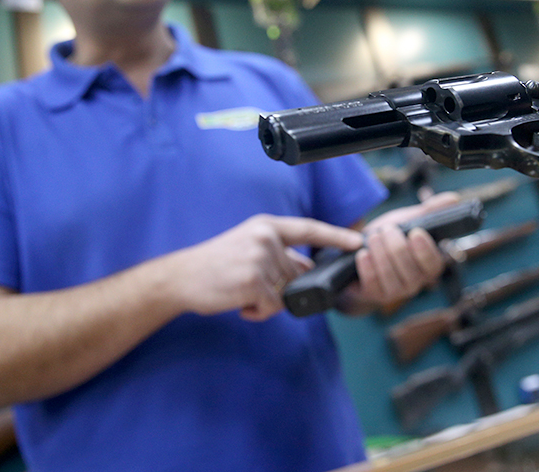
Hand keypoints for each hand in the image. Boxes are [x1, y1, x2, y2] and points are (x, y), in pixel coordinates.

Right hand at [172, 215, 363, 320]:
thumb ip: (278, 254)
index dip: (336, 236)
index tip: (358, 241)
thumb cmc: (215, 265)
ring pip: (285, 292)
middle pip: (297, 273)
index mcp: (266, 226)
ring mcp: (260, 258)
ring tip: (240, 293)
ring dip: (267, 302)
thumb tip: (305, 268)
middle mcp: (266, 238)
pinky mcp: (253, 281)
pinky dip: (257, 312)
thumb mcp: (249, 247)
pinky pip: (272, 307)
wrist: (180, 277)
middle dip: (280, 288)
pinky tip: (239, 303)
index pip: (309, 229)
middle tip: (250, 287)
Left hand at [345, 192, 458, 306]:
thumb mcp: (410, 221)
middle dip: (395, 244)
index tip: (415, 232)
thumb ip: (430, 211)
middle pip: (408, 267)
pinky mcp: (375, 295)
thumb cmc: (392, 237)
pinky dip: (366, 264)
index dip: (424, 250)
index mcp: (429, 265)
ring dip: (379, 250)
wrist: (363, 254)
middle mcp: (415, 282)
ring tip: (374, 236)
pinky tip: (363, 253)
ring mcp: (395, 291)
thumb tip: (453, 198)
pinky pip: (371, 281)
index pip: (433, 264)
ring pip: (389, 273)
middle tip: (387, 229)